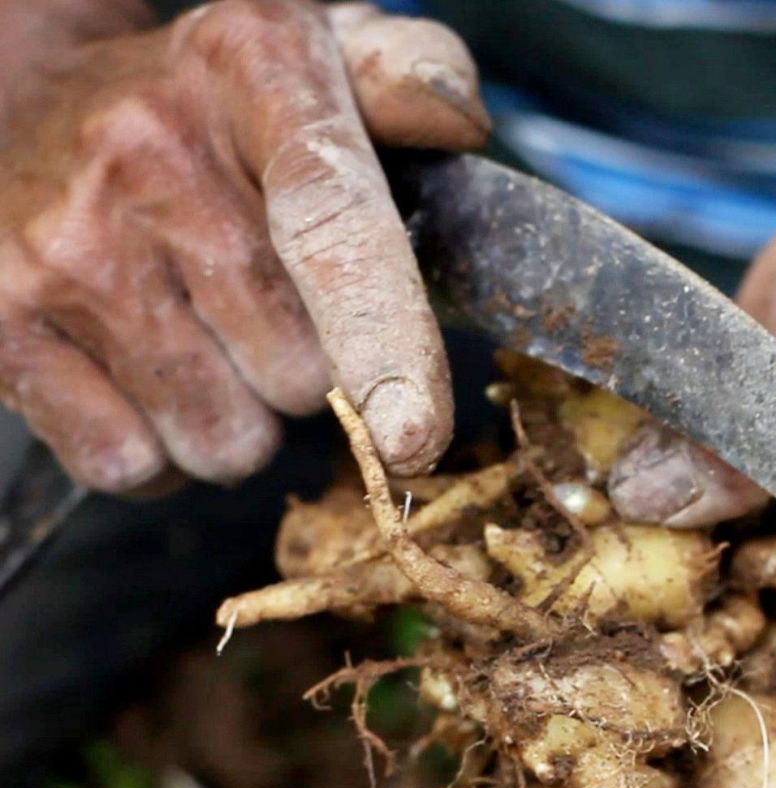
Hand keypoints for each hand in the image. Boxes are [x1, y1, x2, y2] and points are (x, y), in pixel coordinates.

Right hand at [0, 0, 487, 491]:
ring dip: (234, 420)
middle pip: (299, 376)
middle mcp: (148, 154)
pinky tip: (141, 375)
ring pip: (222, 440)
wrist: (19, 103)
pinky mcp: (2, 325)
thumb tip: (458, 122)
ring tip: (198, 337)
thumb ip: (402, 79)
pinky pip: (129, 466)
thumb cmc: (200, 111)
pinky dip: (155, 452)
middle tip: (259, 307)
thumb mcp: (303, 61)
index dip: (386, 338)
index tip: (414, 436)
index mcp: (250, 75)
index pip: (335, 223)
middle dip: (303, 373)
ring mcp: (65, 248)